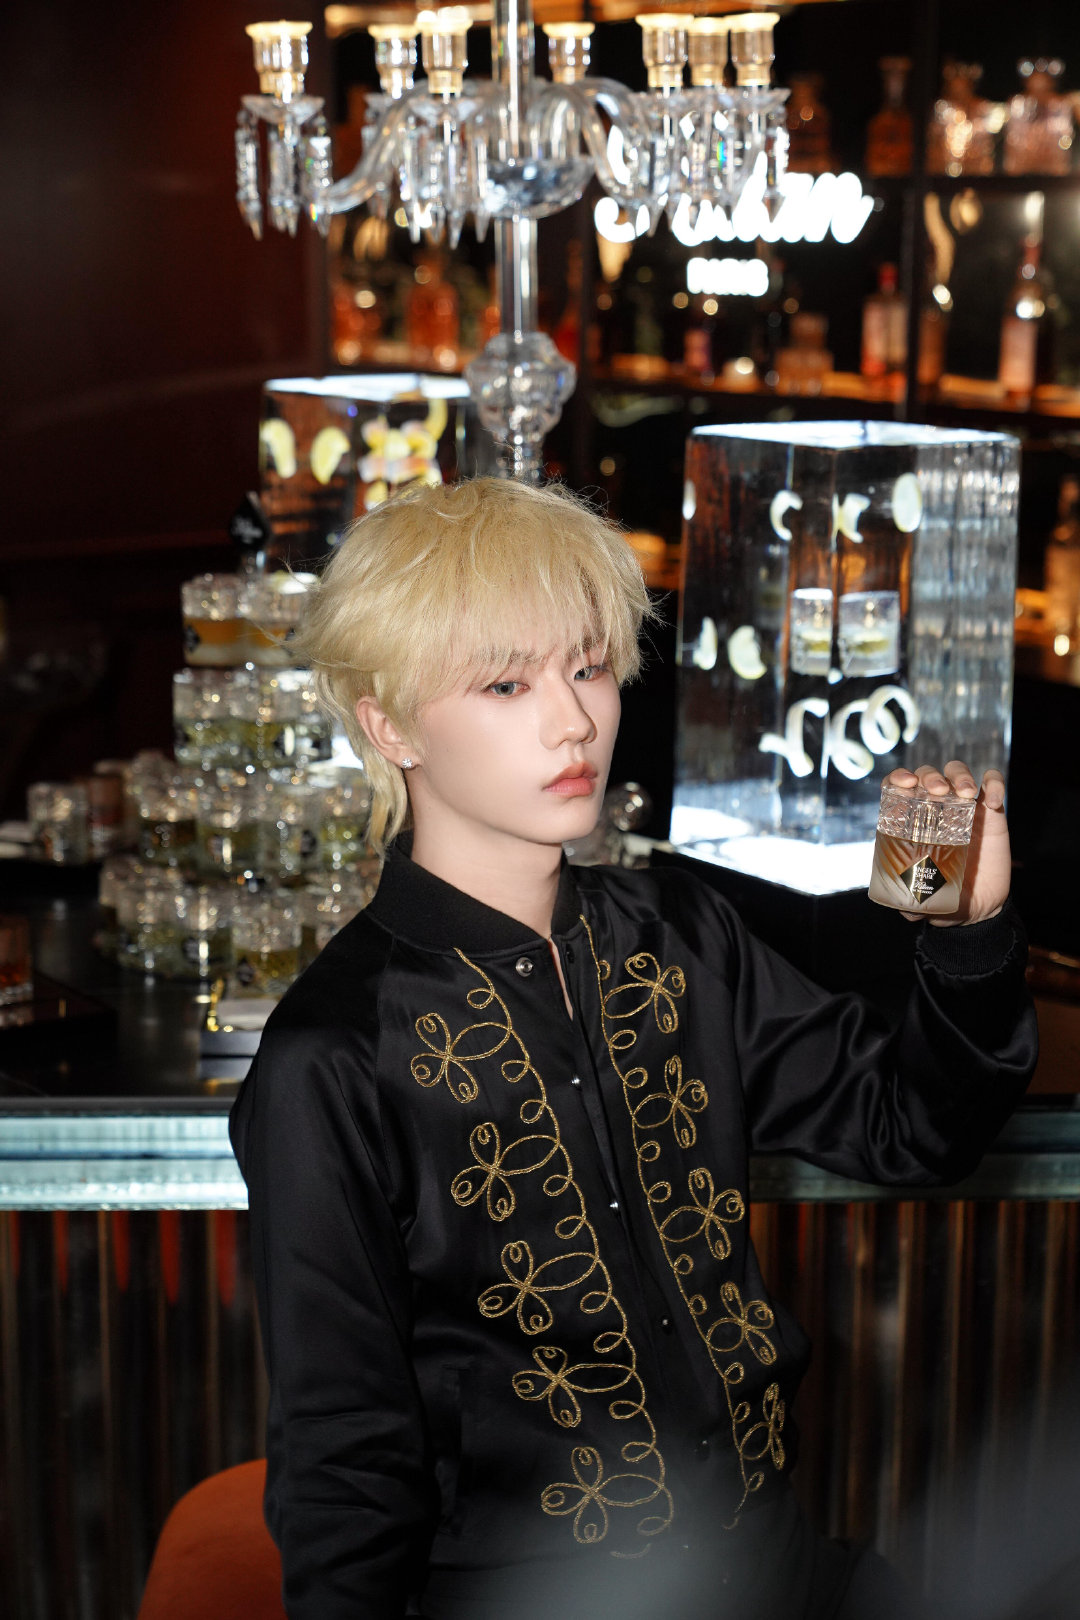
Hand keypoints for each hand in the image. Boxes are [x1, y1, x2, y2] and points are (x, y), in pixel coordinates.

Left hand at [883, 760, 1009, 926]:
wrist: (979, 907)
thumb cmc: (942, 897)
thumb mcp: (923, 902)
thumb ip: (910, 906)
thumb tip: (907, 911)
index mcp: (910, 822)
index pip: (898, 787)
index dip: (898, 778)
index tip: (904, 783)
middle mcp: (934, 809)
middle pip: (928, 775)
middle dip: (930, 776)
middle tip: (937, 791)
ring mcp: (962, 807)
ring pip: (957, 772)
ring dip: (959, 775)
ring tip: (965, 792)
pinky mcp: (991, 812)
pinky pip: (993, 784)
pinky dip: (994, 783)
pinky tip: (993, 800)